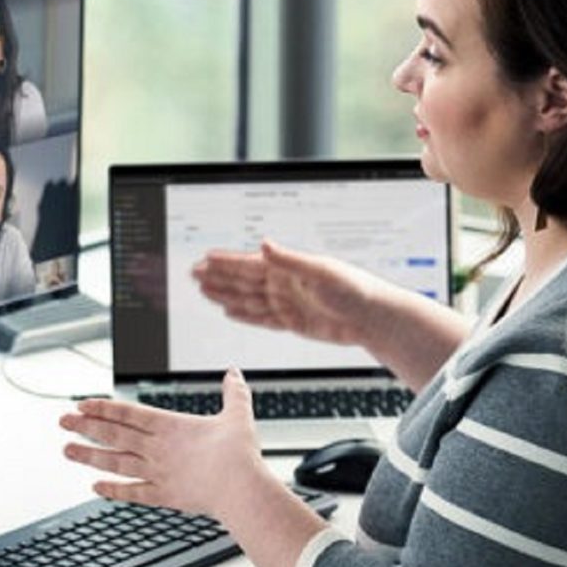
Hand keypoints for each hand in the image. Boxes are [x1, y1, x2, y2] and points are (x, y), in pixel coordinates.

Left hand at [59, 368, 269, 517]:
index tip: (81, 404)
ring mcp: (157, 472)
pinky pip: (133, 492)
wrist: (240, 489)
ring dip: (89, 456)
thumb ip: (234, 393)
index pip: (127, 412)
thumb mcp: (238, 415)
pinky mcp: (164, 496)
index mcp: (170, 426)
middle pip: (113, 434)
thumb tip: (235, 374)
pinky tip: (95, 487)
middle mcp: (157, 448)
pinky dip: (113, 490)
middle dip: (85, 427)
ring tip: (67, 451)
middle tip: (62, 422)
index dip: (102, 407)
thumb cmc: (239, 455)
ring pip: (115, 462)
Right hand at [193, 240, 385, 347]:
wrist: (373, 318)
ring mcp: (287, 303)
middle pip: (242, 281)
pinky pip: (261, 318)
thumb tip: (264, 244)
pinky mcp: (293, 322)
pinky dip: (244, 315)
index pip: (249, 264)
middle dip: (218, 277)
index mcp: (287, 269)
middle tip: (194, 273)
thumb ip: (289, 260)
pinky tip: (230, 311)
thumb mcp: (320, 271)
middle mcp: (283, 284)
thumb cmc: (354, 289)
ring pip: (247, 299)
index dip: (226, 262)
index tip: (205, 258)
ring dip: (225, 295)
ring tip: (203, 290)